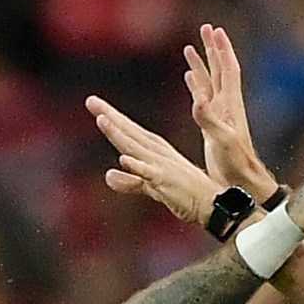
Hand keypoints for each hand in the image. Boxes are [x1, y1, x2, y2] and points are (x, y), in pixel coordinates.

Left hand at [86, 97, 217, 226]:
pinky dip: (137, 166)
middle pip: (128, 132)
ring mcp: (161, 165)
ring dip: (118, 133)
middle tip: (91, 100)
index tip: (93, 102)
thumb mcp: (152, 186)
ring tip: (102, 119)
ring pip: (134, 147)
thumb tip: (108, 175)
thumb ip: (131, 180)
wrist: (212, 204)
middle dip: (109, 116)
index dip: (111, 118)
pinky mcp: (166, 181)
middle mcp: (156, 153)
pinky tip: (124, 159)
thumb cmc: (185, 192)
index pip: (128, 131)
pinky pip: (149, 174)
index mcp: (153, 150)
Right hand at [182, 24, 276, 197]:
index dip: (222, 50)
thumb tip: (199, 99)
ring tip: (191, 48)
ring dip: (202, 64)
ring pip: (209, 81)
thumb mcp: (221, 140)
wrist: (241, 181)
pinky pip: (202, 97)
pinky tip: (188, 78)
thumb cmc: (234, 163)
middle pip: (219, 69)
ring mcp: (219, 113)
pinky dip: (195, 84)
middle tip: (205, 28)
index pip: (227, 69)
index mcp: (229, 104)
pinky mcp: (212, 124)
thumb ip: (209, 119)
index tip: (215, 30)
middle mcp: (225, 105)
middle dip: (212, 49)